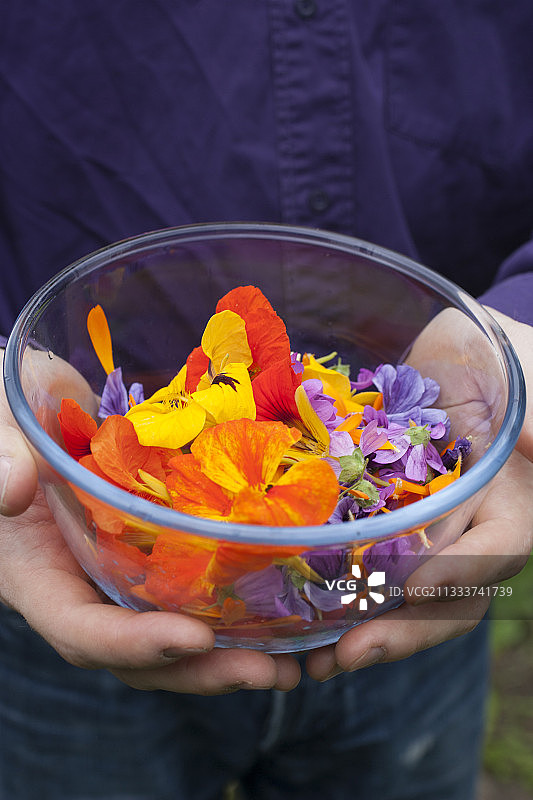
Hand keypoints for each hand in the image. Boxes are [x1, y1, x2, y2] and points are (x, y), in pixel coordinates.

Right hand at [0, 349, 299, 693]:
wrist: (39, 401)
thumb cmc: (6, 412)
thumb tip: (11, 490)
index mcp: (36, 573)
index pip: (78, 629)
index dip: (131, 643)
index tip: (191, 637)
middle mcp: (82, 584)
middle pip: (138, 651)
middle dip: (199, 669)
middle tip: (266, 671)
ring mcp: (121, 569)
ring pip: (172, 629)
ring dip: (229, 652)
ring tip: (290, 663)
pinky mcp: (154, 545)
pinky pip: (192, 588)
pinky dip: (236, 605)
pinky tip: (288, 606)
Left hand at [306, 308, 532, 680]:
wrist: (454, 345)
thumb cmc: (500, 352)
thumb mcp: (525, 369)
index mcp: (514, 501)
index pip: (499, 549)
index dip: (462, 575)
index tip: (415, 589)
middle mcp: (467, 523)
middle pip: (442, 593)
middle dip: (396, 628)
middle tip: (342, 655)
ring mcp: (420, 520)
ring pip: (393, 585)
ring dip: (353, 623)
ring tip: (305, 657)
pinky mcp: (376, 506)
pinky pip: (352, 550)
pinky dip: (324, 580)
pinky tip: (286, 603)